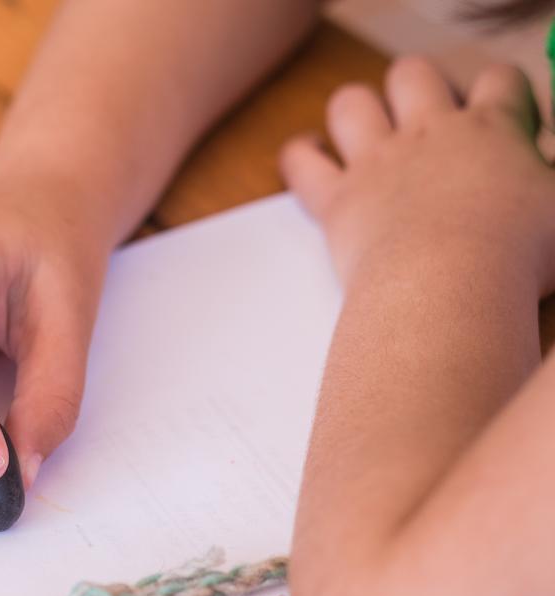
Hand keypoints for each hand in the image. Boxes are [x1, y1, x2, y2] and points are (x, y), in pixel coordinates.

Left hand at [281, 57, 554, 290]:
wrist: (450, 287)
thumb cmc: (518, 257)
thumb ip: (554, 186)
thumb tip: (550, 185)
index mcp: (492, 130)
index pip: (500, 80)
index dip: (503, 93)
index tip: (506, 120)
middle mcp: (428, 134)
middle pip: (413, 74)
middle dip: (417, 87)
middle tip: (427, 120)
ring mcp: (377, 164)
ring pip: (351, 103)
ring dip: (355, 110)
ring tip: (365, 133)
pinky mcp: (337, 202)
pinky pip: (302, 162)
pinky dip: (300, 154)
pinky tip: (309, 155)